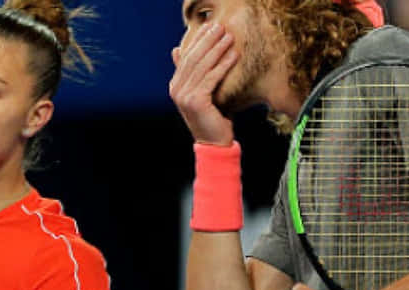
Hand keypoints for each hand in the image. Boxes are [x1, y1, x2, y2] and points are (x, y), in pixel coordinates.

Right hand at [169, 22, 237, 145]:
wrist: (213, 143)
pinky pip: (212, 78)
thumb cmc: (211, 117)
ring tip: (230, 38)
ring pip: (203, 66)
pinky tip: (234, 56)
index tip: (210, 27)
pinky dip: (224, 65)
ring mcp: (184, 96)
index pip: (186, 58)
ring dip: (218, 50)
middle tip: (221, 27)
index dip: (198, 41)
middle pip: (193, 59)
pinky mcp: (196, 101)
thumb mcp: (199, 93)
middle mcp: (176, 90)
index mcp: (175, 87)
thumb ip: (191, 74)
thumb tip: (177, 51)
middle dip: (208, 41)